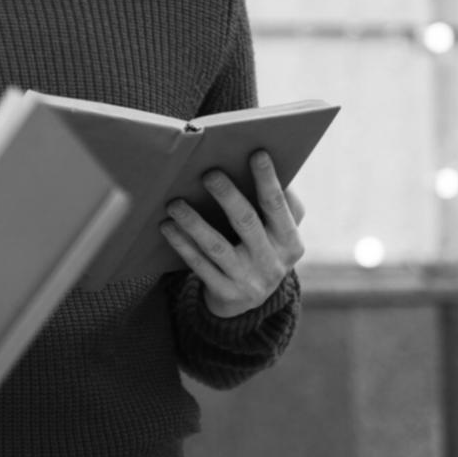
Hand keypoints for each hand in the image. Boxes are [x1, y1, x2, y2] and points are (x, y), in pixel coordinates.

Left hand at [159, 151, 305, 318]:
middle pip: (247, 223)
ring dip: (193, 222)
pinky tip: (167, 226)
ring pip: (217, 246)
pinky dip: (182, 244)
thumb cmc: (260, 250)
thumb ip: (274, 205)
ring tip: (174, 202)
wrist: (248, 303)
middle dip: (227, 196)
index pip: (278, 206)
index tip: (256, 153)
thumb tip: (256, 162)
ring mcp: (249, 280)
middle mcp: (273, 263)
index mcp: (290, 242)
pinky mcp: (225, 293)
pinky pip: (199, 265)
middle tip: (208, 173)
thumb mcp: (276, 233)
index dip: (268, 180)